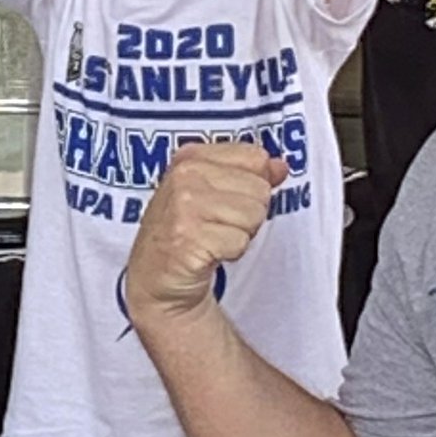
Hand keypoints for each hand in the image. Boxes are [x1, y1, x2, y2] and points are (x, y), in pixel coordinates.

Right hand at [124, 140, 285, 330]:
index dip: (252, 185)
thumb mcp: (210, 192)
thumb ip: (247, 174)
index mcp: (190, 158)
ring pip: (254, 215)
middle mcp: (184, 176)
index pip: (255, 158)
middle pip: (260, 189)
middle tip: (218, 226)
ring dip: (240, 234)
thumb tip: (280, 167)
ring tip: (213, 239)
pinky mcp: (189, 238)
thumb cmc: (183, 233)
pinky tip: (208, 253)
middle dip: (247, 214)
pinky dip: (230, 253)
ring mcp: (184, 206)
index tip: (228, 200)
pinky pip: (240, 242)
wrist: (155, 278)